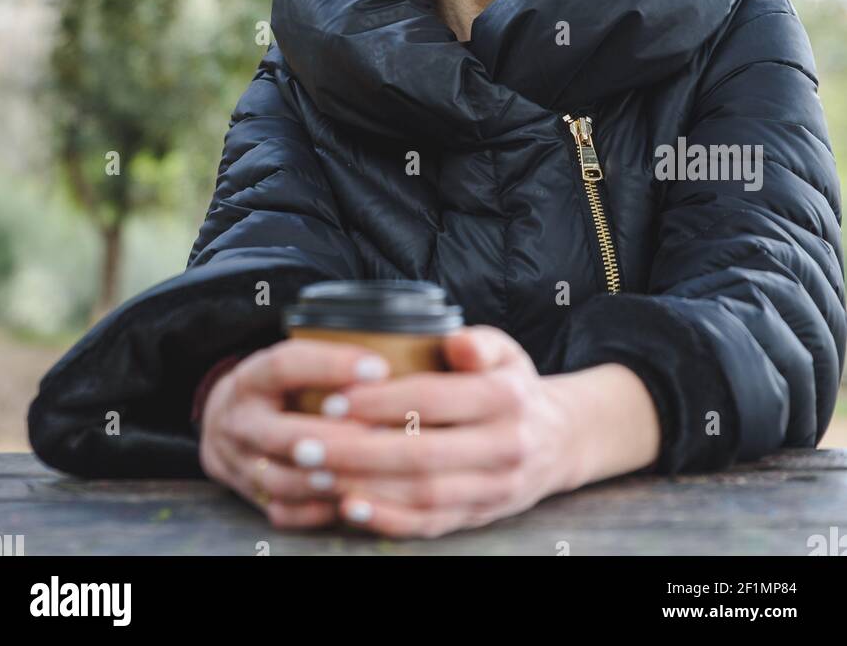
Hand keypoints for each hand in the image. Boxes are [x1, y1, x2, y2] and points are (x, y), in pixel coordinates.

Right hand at [197, 337, 393, 528]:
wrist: (222, 424)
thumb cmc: (273, 388)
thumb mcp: (288, 364)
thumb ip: (326, 364)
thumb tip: (381, 370)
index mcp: (251, 380)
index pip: (285, 366)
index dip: (331, 366)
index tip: (378, 369)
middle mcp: (241, 424)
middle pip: (283, 434)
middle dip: (334, 437)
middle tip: (380, 434)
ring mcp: (243, 465)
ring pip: (284, 481)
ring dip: (328, 479)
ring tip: (369, 470)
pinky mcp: (252, 497)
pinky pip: (286, 512)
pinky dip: (319, 510)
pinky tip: (352, 500)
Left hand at [259, 325, 588, 538]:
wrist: (559, 439)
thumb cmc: (513, 385)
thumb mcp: (506, 350)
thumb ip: (477, 342)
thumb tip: (455, 342)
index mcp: (506, 399)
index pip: (432, 399)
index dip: (379, 401)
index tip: (331, 399)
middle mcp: (505, 447)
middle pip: (422, 454)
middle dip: (357, 451)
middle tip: (306, 444)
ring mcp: (495, 488)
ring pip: (423, 494)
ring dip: (365, 487)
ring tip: (317, 474)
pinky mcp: (482, 516)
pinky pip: (432, 524)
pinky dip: (389, 520)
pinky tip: (350, 507)